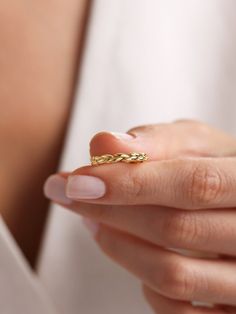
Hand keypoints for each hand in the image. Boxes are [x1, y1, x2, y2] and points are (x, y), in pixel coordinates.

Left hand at [44, 120, 235, 312]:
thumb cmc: (215, 168)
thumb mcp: (198, 144)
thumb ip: (156, 141)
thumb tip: (103, 144)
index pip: (195, 185)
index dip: (133, 182)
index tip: (78, 180)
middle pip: (176, 229)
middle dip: (110, 210)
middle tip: (68, 192)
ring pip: (173, 275)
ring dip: (117, 244)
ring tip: (91, 218)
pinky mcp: (226, 306)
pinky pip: (177, 309)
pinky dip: (141, 279)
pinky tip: (129, 248)